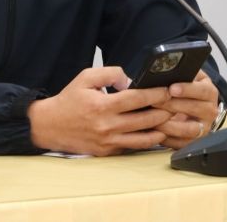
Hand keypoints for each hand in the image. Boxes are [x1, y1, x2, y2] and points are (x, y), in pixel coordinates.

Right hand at [28, 66, 172, 155]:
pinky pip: (132, 147)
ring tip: (171, 121)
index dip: (156, 94)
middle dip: (164, 111)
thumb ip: (110, 73)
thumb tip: (129, 80)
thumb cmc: (69, 100)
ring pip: (143, 138)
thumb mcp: (85, 77)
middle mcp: (107, 126)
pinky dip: (146, 140)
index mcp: (102, 105)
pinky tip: (155, 133)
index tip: (167, 90)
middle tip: (175, 105)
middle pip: (145, 119)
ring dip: (160, 129)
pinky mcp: (107, 152)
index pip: (137, 99)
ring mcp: (108, 141)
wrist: (50, 125)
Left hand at [153, 70, 219, 149]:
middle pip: (194, 109)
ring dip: (169, 124)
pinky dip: (167, 138)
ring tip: (153, 118)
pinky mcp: (195, 142)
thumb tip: (164, 70)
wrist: (197, 106)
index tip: (172, 88)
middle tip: (155, 102)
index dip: (187, 89)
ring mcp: (204, 128)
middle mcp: (210, 111)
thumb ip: (182, 72)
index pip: (202, 90)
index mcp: (209, 92)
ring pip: (189, 129)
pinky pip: (181, 143)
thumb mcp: (190, 77)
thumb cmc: (188, 89)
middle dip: (172, 105)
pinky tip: (155, 131)